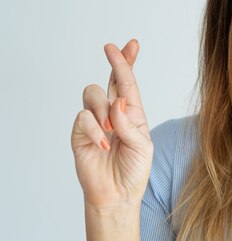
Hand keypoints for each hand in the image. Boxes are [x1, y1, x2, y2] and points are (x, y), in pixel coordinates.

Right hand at [70, 39, 153, 209]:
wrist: (117, 196)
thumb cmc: (133, 171)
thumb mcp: (142, 147)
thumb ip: (131, 124)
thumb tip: (118, 102)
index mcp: (132, 114)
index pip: (129, 84)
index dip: (128, 63)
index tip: (130, 44)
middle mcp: (113, 114)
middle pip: (110, 80)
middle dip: (114, 62)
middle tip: (111, 49)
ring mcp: (95, 122)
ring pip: (93, 95)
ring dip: (104, 109)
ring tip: (111, 130)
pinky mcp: (80, 133)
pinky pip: (82, 117)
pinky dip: (94, 129)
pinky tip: (103, 144)